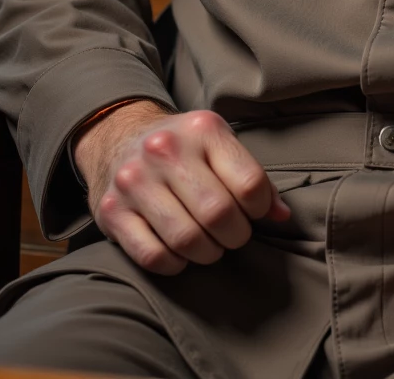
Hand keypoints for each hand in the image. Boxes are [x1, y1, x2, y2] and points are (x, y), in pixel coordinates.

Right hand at [73, 101, 289, 274]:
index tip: (253, 213)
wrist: (119, 137)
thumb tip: (282, 216)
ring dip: (208, 253)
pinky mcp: (112, 211)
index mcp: (202, 129)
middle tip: (233, 235)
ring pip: (187, 239)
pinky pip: (153, 256)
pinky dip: (175, 264)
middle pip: (218, 214)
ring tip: (210, 245)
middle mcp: (165, 149)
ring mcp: (134, 180)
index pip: (249, 183)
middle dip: (235, 236)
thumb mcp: (219, 145)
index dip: (260, 209)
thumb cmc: (183, 148)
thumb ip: (252, 178)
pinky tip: (181, 253)